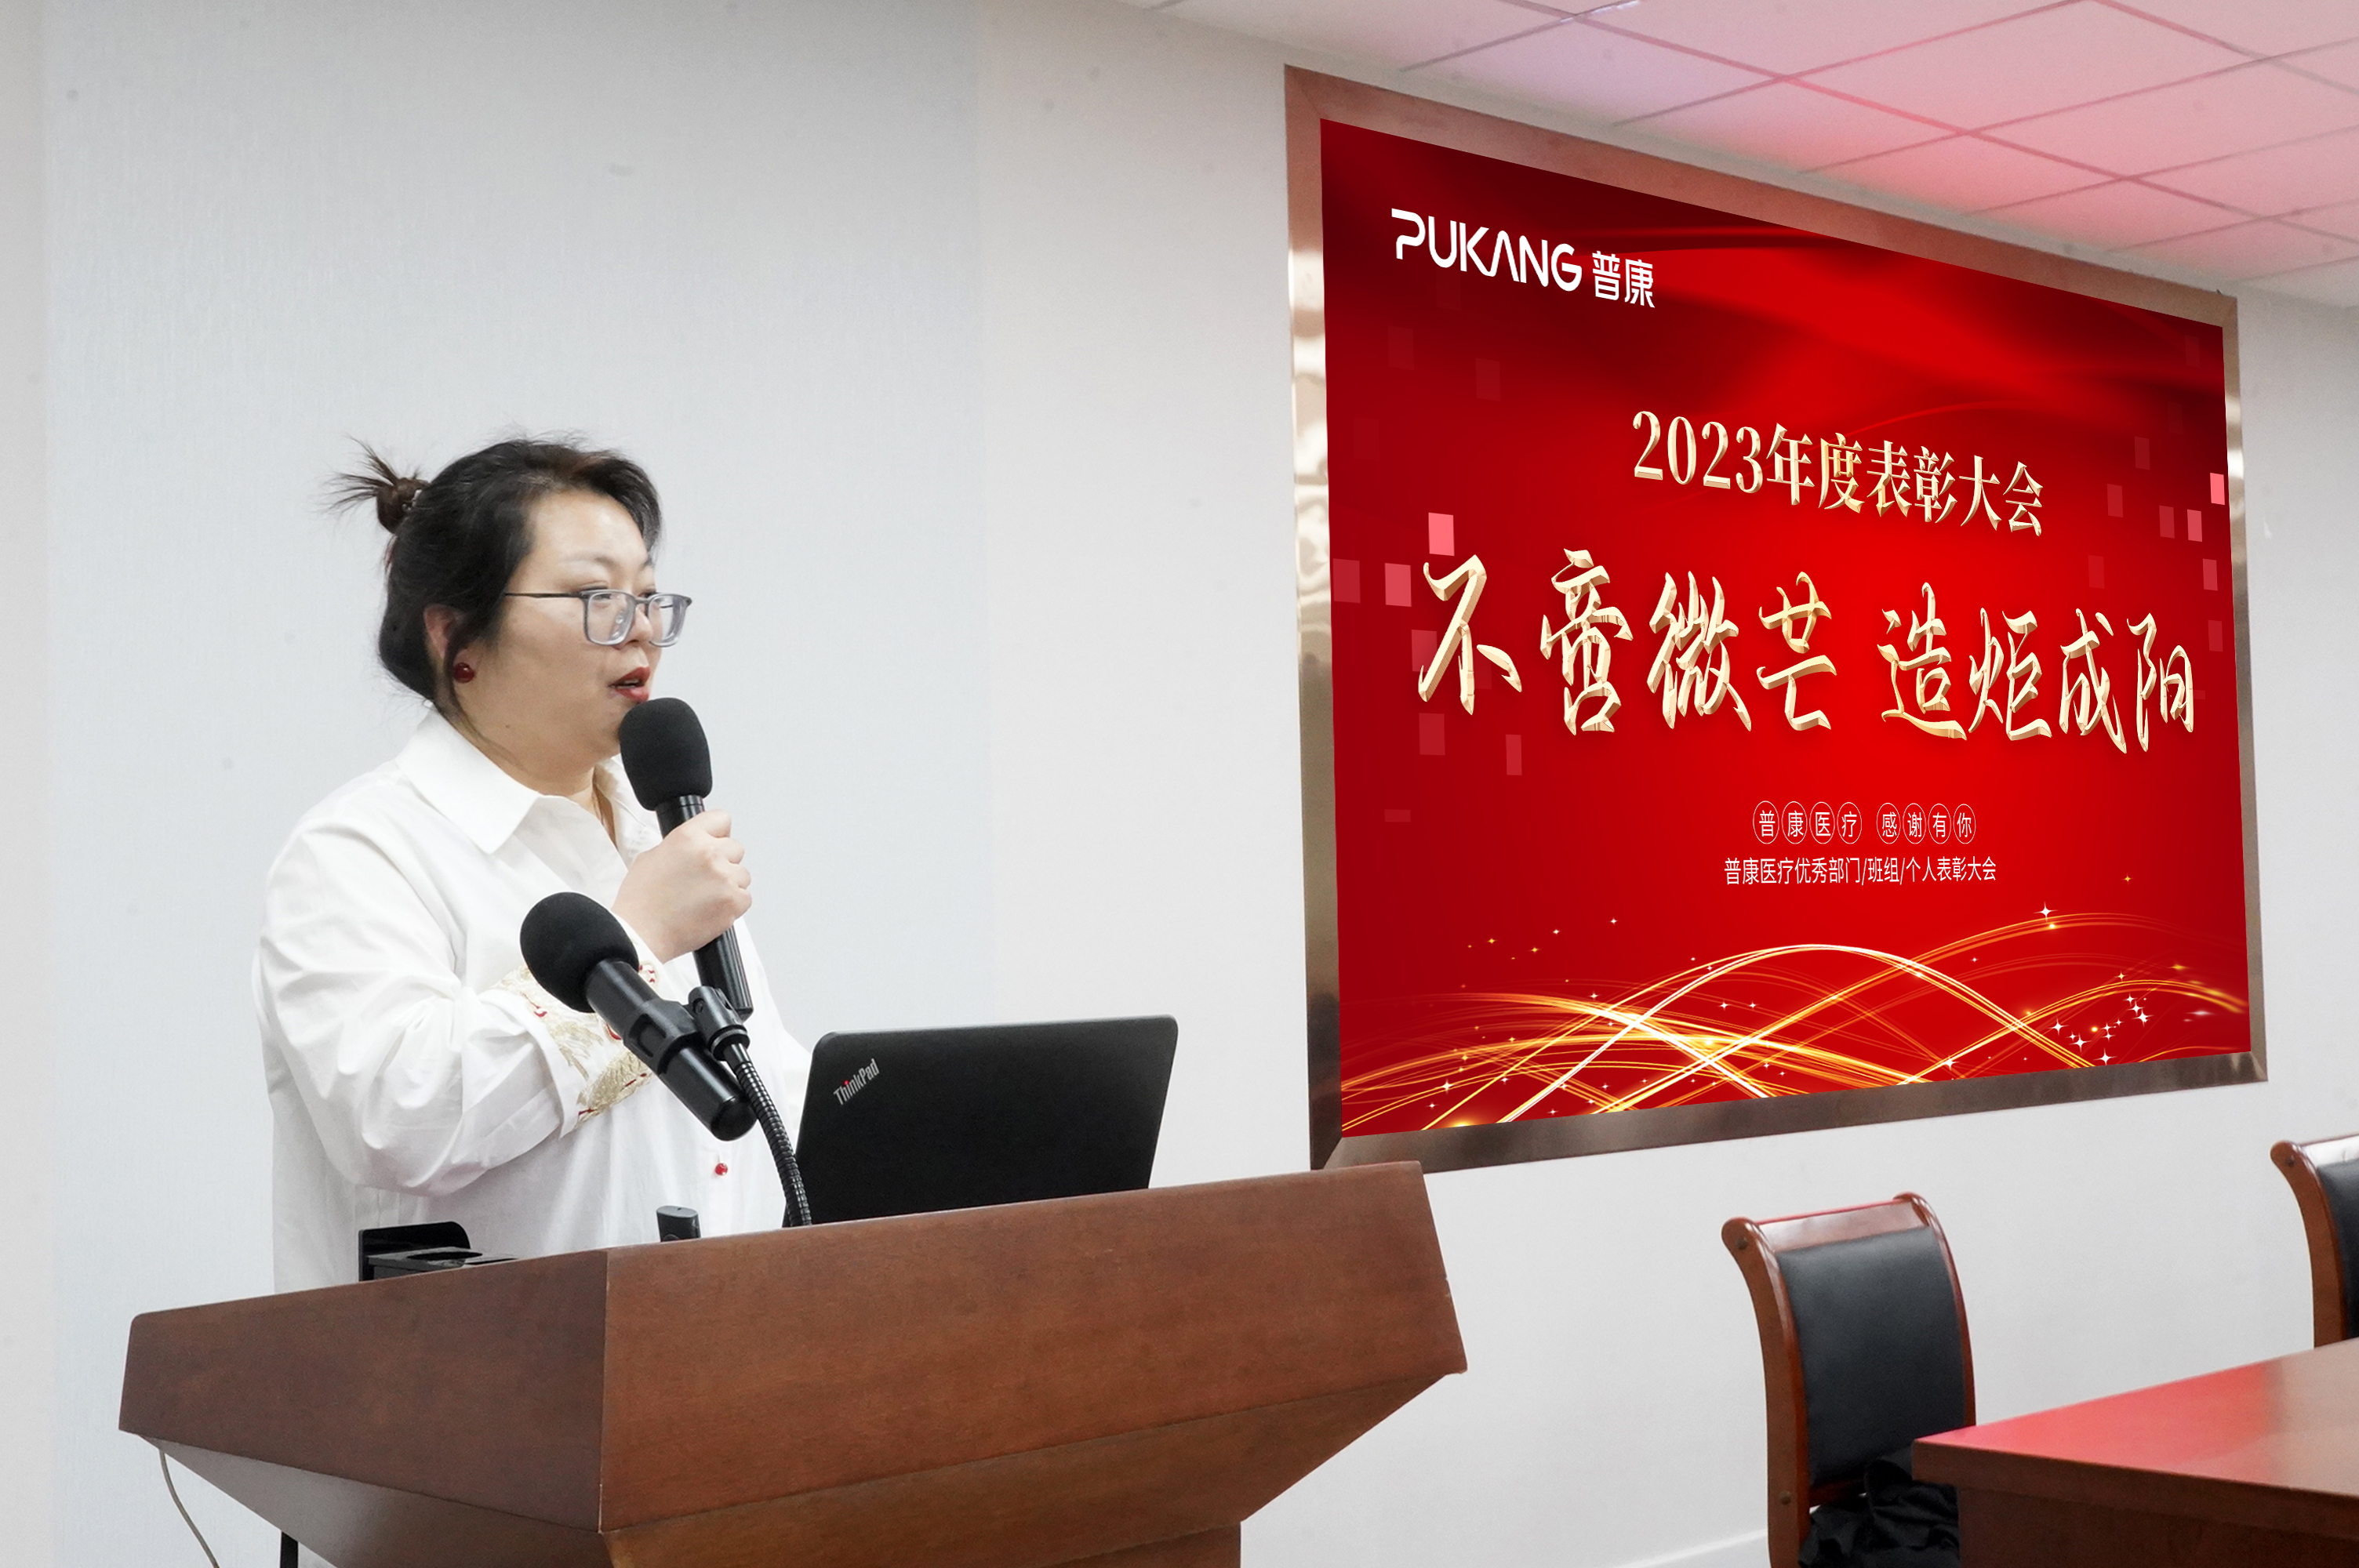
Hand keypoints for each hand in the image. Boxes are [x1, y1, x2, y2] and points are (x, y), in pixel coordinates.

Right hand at [612, 810, 752, 962]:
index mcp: (688, 837)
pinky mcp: (733, 901)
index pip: (721, 819)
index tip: (716, 841)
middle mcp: (709, 854)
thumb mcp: (652, 857)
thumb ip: (679, 846)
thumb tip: (694, 846)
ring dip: (729, 884)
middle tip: (704, 878)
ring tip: (704, 897)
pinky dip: (733, 904)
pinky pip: (745, 897)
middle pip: (736, 848)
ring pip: (742, 874)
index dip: (718, 833)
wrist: (641, 933)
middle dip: (724, 861)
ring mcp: (724, 878)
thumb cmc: (641, 901)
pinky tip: (711, 909)